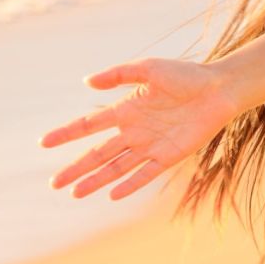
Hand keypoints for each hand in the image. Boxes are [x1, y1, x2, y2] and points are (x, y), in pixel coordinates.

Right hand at [39, 57, 240, 200]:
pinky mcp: (169, 155)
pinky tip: (112, 194)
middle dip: (76, 167)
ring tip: (75, 193)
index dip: (67, 133)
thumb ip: (119, 74)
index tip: (44, 142)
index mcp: (127, 109)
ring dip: (96, 180)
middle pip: (98, 152)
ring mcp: (151, 145)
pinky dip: (129, 184)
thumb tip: (87, 81)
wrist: (219, 89)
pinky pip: (145, 173)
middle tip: (54, 183)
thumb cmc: (186, 75)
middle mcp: (135, 130)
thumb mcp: (149, 68)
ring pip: (116, 167)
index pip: (90, 125)